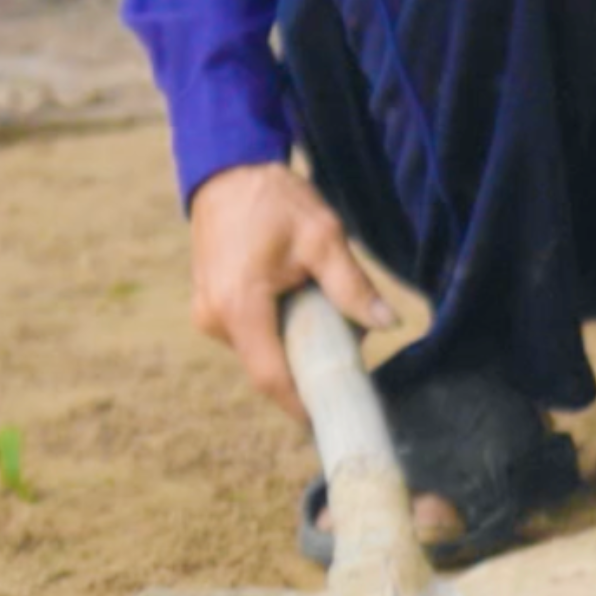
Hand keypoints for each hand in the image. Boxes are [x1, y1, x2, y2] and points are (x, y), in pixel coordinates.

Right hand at [188, 161, 396, 421]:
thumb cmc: (276, 202)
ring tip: (325, 311)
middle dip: (306, 368)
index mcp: (240, 307)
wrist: (228, 172)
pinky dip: (276, 330)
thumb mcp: (323, 236)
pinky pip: (248, 334)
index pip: (271, 377)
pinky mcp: (208, 307)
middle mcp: (215, 320)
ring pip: (258, 350)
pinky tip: (299, 302)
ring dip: (292, 344)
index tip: (331, 422)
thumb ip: (352, 284)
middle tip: (348, 353)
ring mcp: (206, 315)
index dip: (300, 406)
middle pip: (267, 367)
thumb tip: (389, 323)